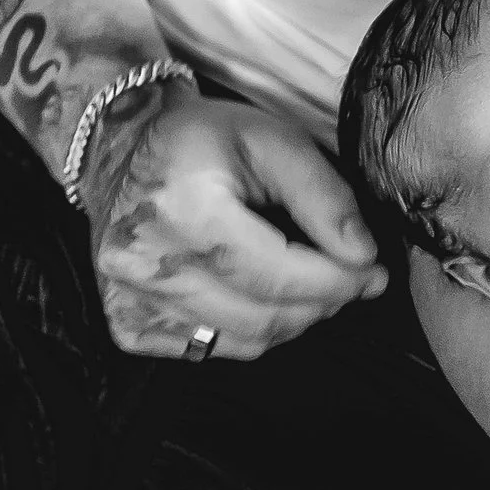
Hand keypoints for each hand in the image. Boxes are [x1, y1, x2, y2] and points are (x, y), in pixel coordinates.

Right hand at [82, 83, 386, 357]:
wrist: (117, 148)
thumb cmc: (197, 140)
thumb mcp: (271, 141)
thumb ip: (323, 196)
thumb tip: (362, 256)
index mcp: (182, 212)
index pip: (279, 275)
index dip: (338, 281)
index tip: (372, 273)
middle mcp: (147, 265)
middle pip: (264, 318)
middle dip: (322, 303)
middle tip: (349, 278)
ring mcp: (130, 300)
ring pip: (243, 342)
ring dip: (290, 320)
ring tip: (306, 282)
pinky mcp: (126, 323)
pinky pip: (209, 349)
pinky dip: (246, 330)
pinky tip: (254, 292)